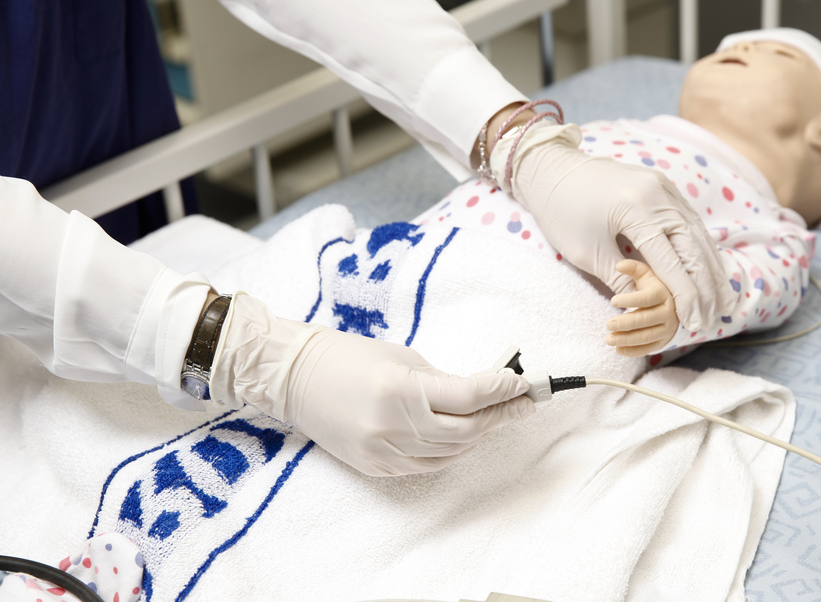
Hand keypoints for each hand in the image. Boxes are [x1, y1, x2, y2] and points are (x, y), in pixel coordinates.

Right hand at [211, 294, 533, 475]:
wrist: (294, 378)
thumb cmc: (348, 356)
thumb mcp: (402, 357)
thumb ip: (443, 381)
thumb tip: (483, 393)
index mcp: (400, 389)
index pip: (468, 398)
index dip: (502, 392)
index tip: (523, 384)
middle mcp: (393, 425)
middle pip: (466, 431)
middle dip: (500, 415)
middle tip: (523, 402)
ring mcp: (383, 451)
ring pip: (451, 453)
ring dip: (480, 435)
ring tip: (499, 417)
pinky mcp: (375, 467)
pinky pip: (427, 466)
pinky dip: (452, 452)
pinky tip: (465, 436)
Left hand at [509, 129, 735, 331]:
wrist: (554, 170)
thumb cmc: (563, 213)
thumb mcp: (587, 252)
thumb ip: (620, 279)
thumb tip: (647, 305)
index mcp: (636, 209)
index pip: (671, 261)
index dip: (685, 296)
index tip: (694, 323)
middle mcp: (658, 194)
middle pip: (693, 247)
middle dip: (705, 287)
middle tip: (712, 318)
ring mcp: (664, 187)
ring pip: (697, 233)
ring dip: (711, 269)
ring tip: (721, 300)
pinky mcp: (663, 186)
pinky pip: (690, 220)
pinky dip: (702, 248)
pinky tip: (710, 270)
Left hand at [605, 260, 679, 356]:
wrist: (675, 306)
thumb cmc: (654, 288)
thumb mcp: (646, 275)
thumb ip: (633, 268)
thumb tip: (619, 265)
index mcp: (663, 294)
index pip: (647, 298)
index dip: (630, 300)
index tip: (612, 301)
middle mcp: (668, 312)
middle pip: (646, 319)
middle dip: (626, 323)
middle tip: (608, 324)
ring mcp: (667, 328)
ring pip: (647, 336)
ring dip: (627, 340)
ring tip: (609, 339)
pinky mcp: (664, 341)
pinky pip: (649, 348)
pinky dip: (633, 351)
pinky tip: (618, 349)